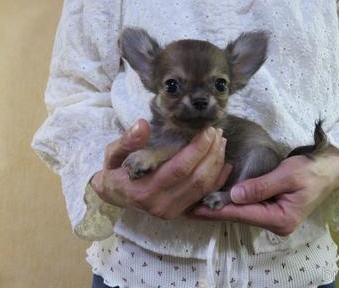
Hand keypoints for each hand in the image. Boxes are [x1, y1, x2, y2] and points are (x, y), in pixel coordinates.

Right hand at [90, 119, 231, 219]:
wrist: (114, 196)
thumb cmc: (115, 171)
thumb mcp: (113, 153)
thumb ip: (127, 140)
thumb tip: (142, 125)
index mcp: (144, 189)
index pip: (179, 168)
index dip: (197, 149)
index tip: (207, 130)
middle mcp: (161, 204)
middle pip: (197, 179)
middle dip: (211, 154)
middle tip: (217, 133)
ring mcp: (172, 211)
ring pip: (204, 188)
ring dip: (217, 164)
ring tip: (221, 142)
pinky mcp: (181, 213)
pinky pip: (205, 196)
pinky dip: (218, 180)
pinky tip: (225, 163)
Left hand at [190, 146, 338, 235]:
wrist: (332, 168)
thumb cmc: (313, 170)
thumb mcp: (288, 175)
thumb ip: (261, 186)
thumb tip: (234, 195)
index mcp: (281, 219)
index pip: (242, 214)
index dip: (217, 210)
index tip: (195, 209)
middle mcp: (276, 223)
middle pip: (240, 216)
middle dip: (214, 210)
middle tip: (188, 206)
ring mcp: (275, 217)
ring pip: (243, 212)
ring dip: (221, 206)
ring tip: (197, 203)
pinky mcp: (274, 208)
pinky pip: (249, 206)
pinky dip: (233, 202)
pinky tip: (218, 198)